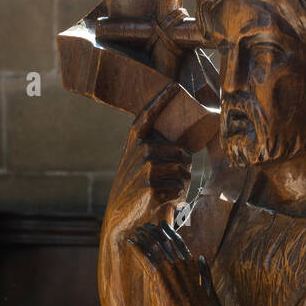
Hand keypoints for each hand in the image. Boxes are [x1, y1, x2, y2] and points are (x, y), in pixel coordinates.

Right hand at [104, 86, 192, 239]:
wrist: (121, 218)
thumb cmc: (135, 190)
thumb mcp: (137, 164)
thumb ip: (153, 150)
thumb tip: (185, 151)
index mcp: (136, 141)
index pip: (149, 115)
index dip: (162, 99)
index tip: (174, 86)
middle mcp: (141, 150)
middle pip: (182, 154)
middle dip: (183, 170)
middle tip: (172, 183)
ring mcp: (146, 167)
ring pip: (184, 172)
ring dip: (181, 185)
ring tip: (167, 192)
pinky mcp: (151, 186)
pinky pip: (179, 188)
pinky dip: (177, 198)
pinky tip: (164, 201)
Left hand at [128, 222, 213, 305]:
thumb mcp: (209, 288)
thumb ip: (205, 272)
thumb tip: (202, 258)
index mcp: (193, 266)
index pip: (179, 244)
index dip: (169, 233)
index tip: (162, 226)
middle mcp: (181, 264)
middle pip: (165, 242)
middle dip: (154, 233)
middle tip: (144, 227)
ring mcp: (170, 270)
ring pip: (154, 247)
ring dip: (144, 238)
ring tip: (136, 232)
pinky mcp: (159, 279)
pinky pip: (145, 258)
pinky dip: (137, 249)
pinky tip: (130, 242)